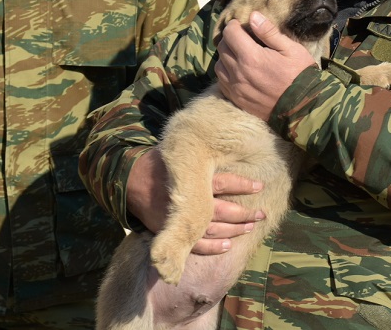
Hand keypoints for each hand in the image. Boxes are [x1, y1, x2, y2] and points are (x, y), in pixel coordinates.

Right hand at [126, 148, 265, 254]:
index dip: (243, 185)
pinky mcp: (169, 233)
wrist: (128, 180)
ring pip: (212, 229)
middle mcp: (186, 201)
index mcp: (189, 179)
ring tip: (251, 226)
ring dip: (234, 230)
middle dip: (245, 214)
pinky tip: (228, 245)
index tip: (260, 186)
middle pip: (222, 210)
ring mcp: (177, 220)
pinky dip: (213, 247)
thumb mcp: (179, 152)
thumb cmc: (159, 163)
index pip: (223, 183)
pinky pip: (194, 245)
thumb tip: (230, 143)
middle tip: (262, 213)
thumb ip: (201, 154)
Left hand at [214, 10, 316, 120]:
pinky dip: (226, 74)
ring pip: (219, 65)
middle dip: (230, 39)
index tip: (241, 25)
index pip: (230, 34)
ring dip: (226, 57)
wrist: (304, 108)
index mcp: (252, 57)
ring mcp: (236, 89)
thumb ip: (269, 32)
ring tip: (240, 55)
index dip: (234, 25)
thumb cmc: (301, 75)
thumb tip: (252, 16)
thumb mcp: (291, 49)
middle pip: (222, 48)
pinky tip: (239, 72)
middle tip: (242, 38)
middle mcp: (239, 73)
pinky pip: (222, 83)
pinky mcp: (237, 100)